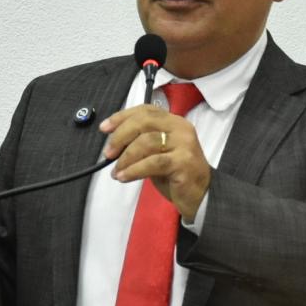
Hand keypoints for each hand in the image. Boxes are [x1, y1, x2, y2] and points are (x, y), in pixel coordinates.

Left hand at [100, 104, 210, 221]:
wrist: (201, 195)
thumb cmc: (176, 174)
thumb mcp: (157, 153)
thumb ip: (141, 143)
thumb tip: (113, 144)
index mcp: (174, 121)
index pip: (145, 110)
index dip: (122, 116)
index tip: (104, 128)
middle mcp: (180, 128)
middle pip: (144, 122)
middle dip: (121, 136)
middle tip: (108, 153)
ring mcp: (184, 144)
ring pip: (146, 142)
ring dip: (125, 158)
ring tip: (116, 171)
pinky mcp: (183, 162)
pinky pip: (152, 163)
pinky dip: (134, 170)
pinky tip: (124, 177)